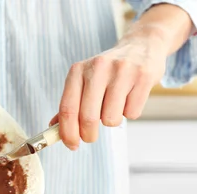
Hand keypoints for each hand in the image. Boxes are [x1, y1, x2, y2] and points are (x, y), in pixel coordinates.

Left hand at [51, 32, 166, 149]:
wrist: (142, 46)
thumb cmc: (109, 71)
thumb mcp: (85, 80)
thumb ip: (71, 104)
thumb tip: (53, 129)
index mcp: (78, 70)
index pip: (68, 108)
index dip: (67, 133)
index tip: (72, 145)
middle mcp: (98, 68)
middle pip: (88, 118)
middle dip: (88, 135)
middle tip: (91, 137)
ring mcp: (122, 71)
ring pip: (111, 119)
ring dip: (112, 121)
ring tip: (115, 106)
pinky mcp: (143, 76)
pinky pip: (132, 113)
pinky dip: (130, 113)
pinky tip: (130, 98)